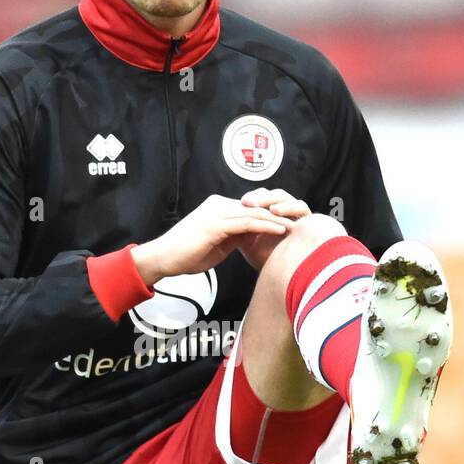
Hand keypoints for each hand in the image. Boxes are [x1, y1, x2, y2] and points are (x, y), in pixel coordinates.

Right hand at [132, 194, 295, 284]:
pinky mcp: (216, 224)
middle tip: (299, 220)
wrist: (164, 258)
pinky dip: (266, 226)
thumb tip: (250, 238)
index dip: (270, 215)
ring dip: (278, 219)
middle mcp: (218, 205)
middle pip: (256, 206)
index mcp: (218, 208)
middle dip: (279, 214)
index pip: (250, 208)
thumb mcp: (216, 245)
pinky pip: (247, 222)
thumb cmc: (186, 255)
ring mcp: (217, 213)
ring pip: (255, 212)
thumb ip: (233, 237)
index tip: (288, 223)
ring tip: (295, 226)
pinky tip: (280, 230)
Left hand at [233, 188, 311, 270]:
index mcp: (274, 214)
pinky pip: (302, 208)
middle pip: (276, 195)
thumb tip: (224, 212)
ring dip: (273, 199)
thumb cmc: (265, 260)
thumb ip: (241, 225)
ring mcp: (300, 215)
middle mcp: (288, 213)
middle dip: (261, 197)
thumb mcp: (249, 240)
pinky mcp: (312, 221)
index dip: (254, 197)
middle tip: (247, 201)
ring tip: (257, 204)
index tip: (240, 202)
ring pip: (288, 198)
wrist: (283, 276)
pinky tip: (275, 211)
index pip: (265, 197)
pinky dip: (289, 207)